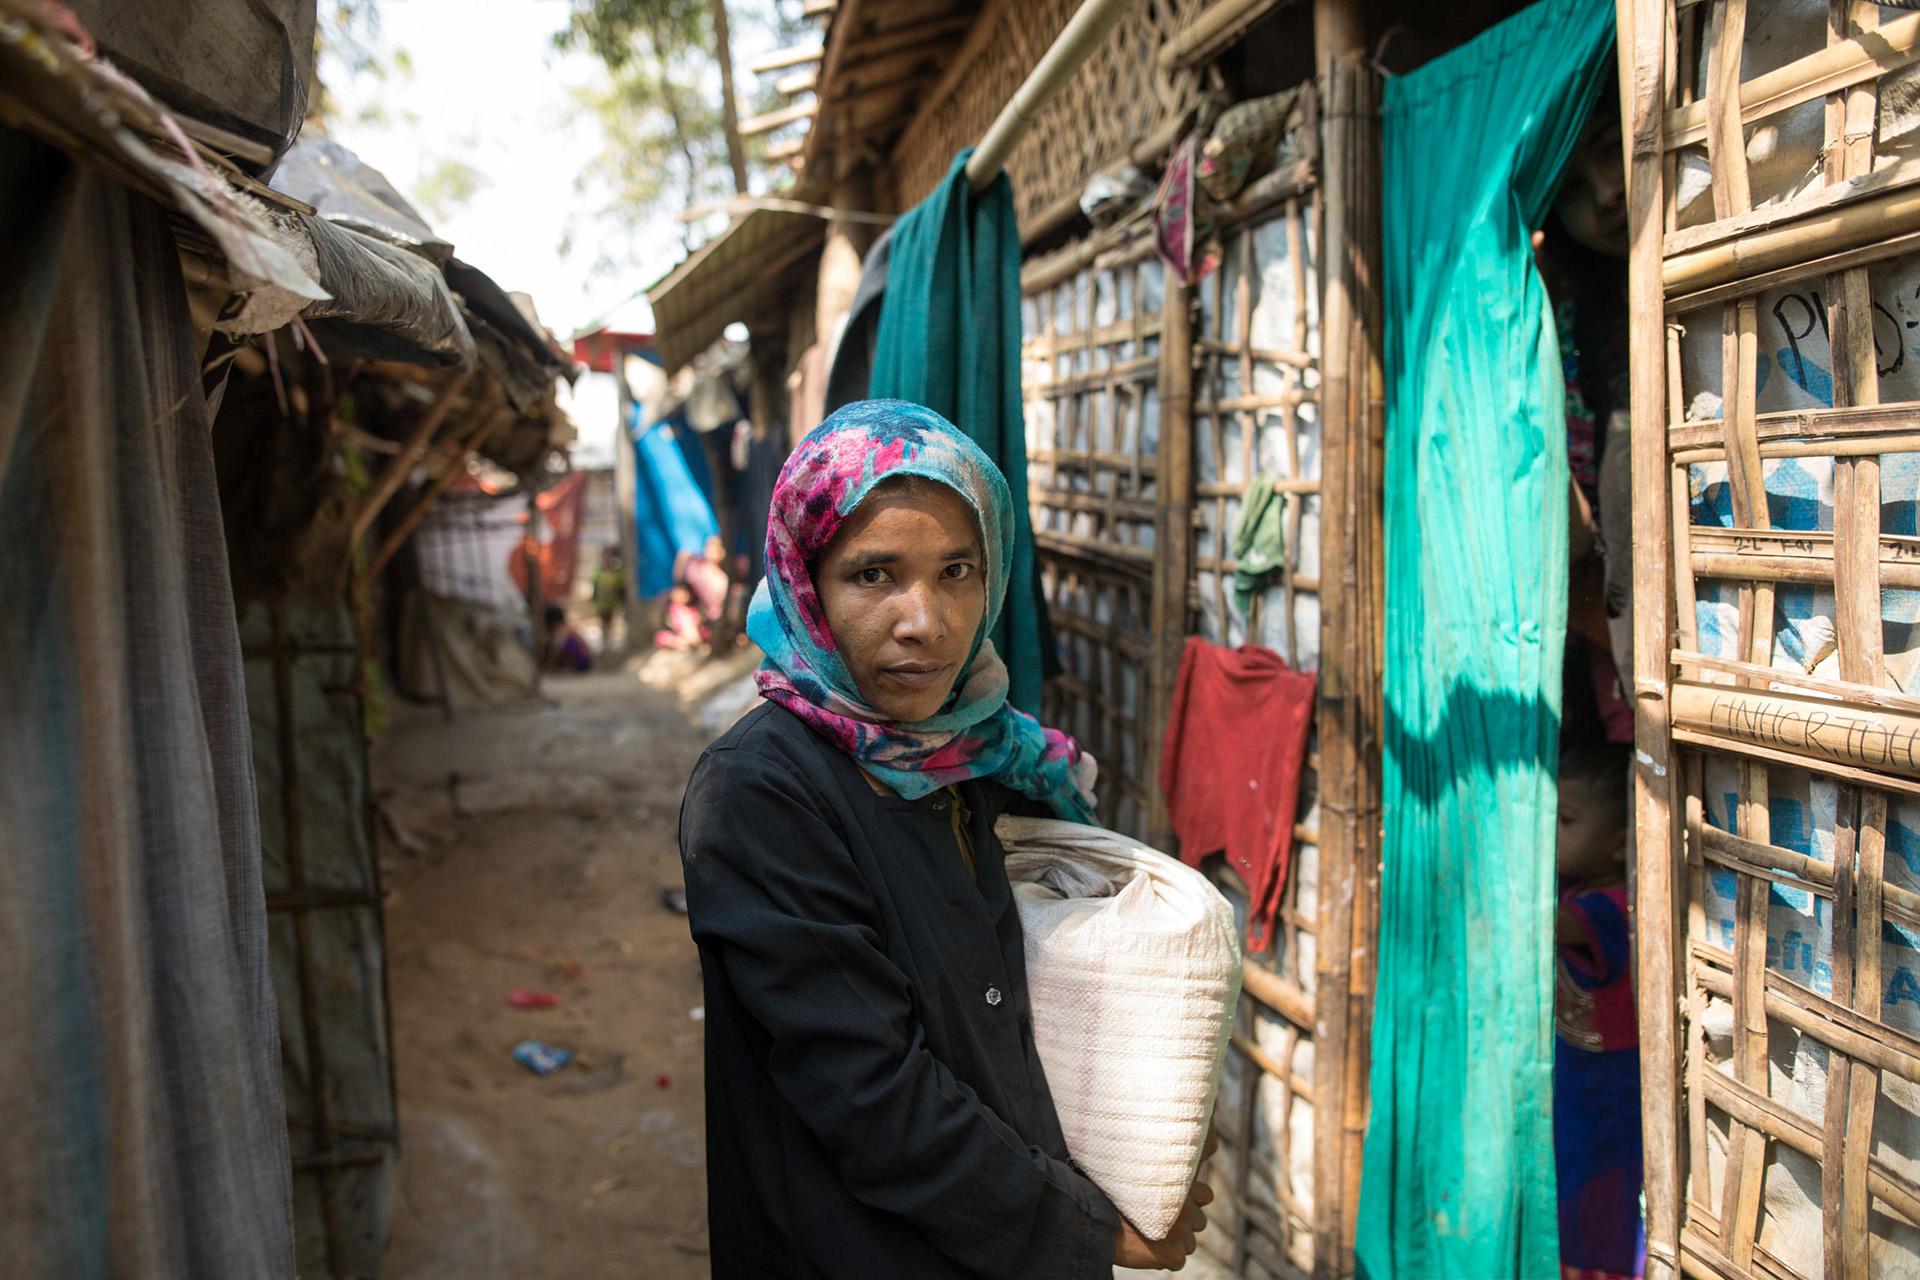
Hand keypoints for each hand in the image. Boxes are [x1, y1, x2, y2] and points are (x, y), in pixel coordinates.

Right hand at [1112, 1127, 1218, 1270]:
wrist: (1095, 1219)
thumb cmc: (1110, 1193)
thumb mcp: (1137, 1174)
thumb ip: (1159, 1177)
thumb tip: (1174, 1162)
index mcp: (1181, 1185)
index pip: (1207, 1195)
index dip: (1192, 1202)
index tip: (1177, 1205)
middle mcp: (1186, 1207)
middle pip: (1200, 1222)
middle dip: (1184, 1225)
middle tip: (1160, 1224)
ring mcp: (1182, 1232)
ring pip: (1188, 1244)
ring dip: (1173, 1244)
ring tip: (1148, 1237)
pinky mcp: (1173, 1254)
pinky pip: (1177, 1262)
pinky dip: (1163, 1260)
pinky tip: (1145, 1250)